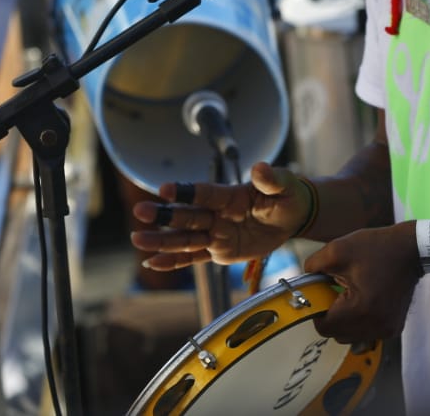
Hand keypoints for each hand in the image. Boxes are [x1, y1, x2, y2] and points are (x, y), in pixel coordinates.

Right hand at [131, 162, 310, 269]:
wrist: (292, 216)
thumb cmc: (286, 196)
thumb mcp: (284, 186)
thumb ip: (271, 179)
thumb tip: (260, 167)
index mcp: (230, 196)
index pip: (204, 194)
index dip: (186, 192)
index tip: (165, 190)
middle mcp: (217, 214)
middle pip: (187, 216)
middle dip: (164, 215)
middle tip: (141, 212)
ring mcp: (215, 233)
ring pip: (185, 238)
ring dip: (161, 239)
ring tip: (137, 239)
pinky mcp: (218, 251)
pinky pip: (194, 257)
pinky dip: (174, 261)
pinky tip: (152, 262)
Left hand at [303, 222, 421, 345]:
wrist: (411, 250)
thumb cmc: (375, 248)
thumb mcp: (336, 250)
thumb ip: (312, 267)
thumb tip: (301, 281)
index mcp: (360, 310)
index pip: (324, 327)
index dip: (315, 311)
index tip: (319, 294)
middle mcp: (375, 326)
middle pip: (336, 334)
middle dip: (330, 316)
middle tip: (333, 292)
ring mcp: (387, 330)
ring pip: (351, 336)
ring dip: (344, 321)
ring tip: (349, 295)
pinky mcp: (394, 328)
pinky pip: (366, 333)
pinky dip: (359, 322)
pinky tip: (363, 301)